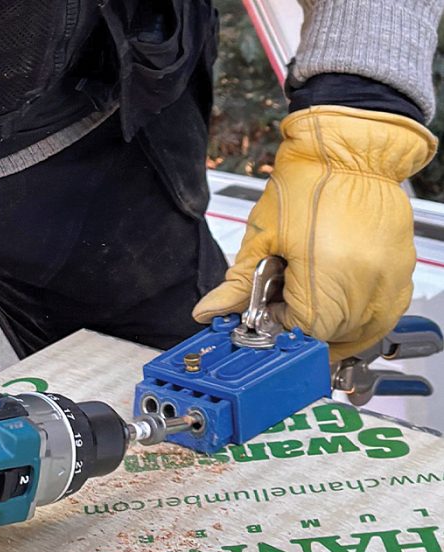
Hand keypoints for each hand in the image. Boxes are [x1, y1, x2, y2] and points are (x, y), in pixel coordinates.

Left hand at [193, 106, 436, 360]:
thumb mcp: (261, 238)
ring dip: (331, 328)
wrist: (349, 149)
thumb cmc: (307, 185)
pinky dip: (358, 317)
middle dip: (303, 325)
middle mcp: (366, 292)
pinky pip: (382, 319)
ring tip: (313, 293)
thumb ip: (235, 285)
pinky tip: (340, 296)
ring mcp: (391, 286)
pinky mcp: (404, 276)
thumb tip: (208, 312)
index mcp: (328, 285)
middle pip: (328, 340)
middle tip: (287, 295)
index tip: (268, 308)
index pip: (299, 335)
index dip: (278, 325)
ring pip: (358, 336)